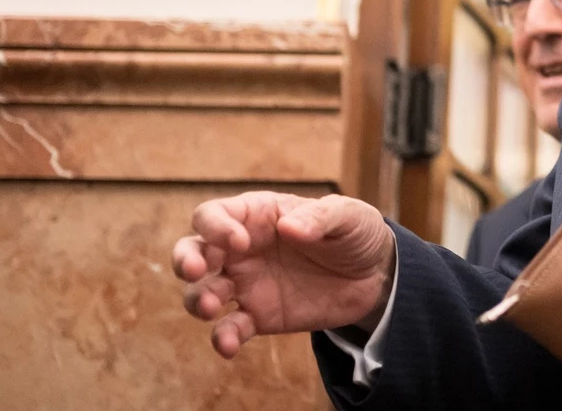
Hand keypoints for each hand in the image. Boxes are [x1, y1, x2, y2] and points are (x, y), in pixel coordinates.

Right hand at [170, 191, 396, 358]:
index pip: (213, 216)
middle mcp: (241, 249)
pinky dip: (223, 337)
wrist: (375, 275)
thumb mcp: (349, 215)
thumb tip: (289, 228)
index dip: (216, 227)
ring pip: (203, 292)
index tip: (241, 242)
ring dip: (198, 299)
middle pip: (193, 251)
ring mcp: (246, 284)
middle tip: (196, 270)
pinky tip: (228, 346)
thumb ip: (321, 217)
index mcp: (256, 215)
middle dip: (186, 260)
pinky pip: (230, 328)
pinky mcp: (258, 316)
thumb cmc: (354, 232)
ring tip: (212, 307)